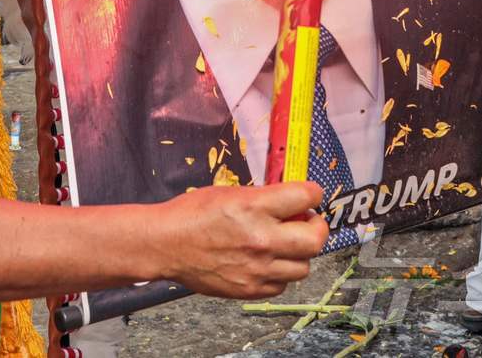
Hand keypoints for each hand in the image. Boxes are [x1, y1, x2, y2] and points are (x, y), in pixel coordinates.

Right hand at [160, 181, 328, 298]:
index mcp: (254, 207)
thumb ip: (264, 198)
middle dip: (316, 227)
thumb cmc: (192, 214)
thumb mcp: (230, 193)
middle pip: (315, 239)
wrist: (166, 244)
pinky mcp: (250, 289)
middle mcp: (261, 239)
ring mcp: (257, 268)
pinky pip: (282, 284)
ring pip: (304, 266)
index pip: (306, 197)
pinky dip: (280, 273)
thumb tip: (293, 204)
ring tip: (283, 244)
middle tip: (306, 222)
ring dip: (298, 253)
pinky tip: (266, 261)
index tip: (310, 195)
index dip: (312, 193)